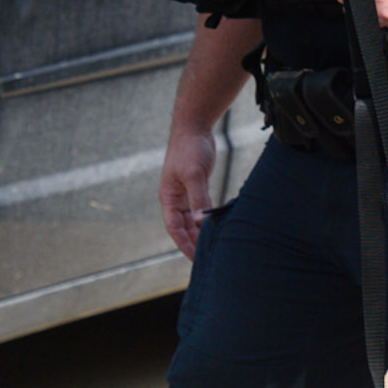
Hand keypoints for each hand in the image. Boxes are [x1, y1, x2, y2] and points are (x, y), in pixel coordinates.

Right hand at [158, 127, 218, 259]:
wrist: (194, 128)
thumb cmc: (189, 148)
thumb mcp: (194, 174)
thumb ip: (198, 197)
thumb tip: (201, 221)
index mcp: (169, 198)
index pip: (174, 228)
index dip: (183, 244)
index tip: (194, 258)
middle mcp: (176, 199)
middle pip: (184, 227)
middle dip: (194, 243)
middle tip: (207, 259)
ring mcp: (186, 194)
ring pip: (194, 220)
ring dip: (202, 233)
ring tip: (214, 247)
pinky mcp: (197, 188)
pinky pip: (202, 209)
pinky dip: (208, 219)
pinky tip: (219, 227)